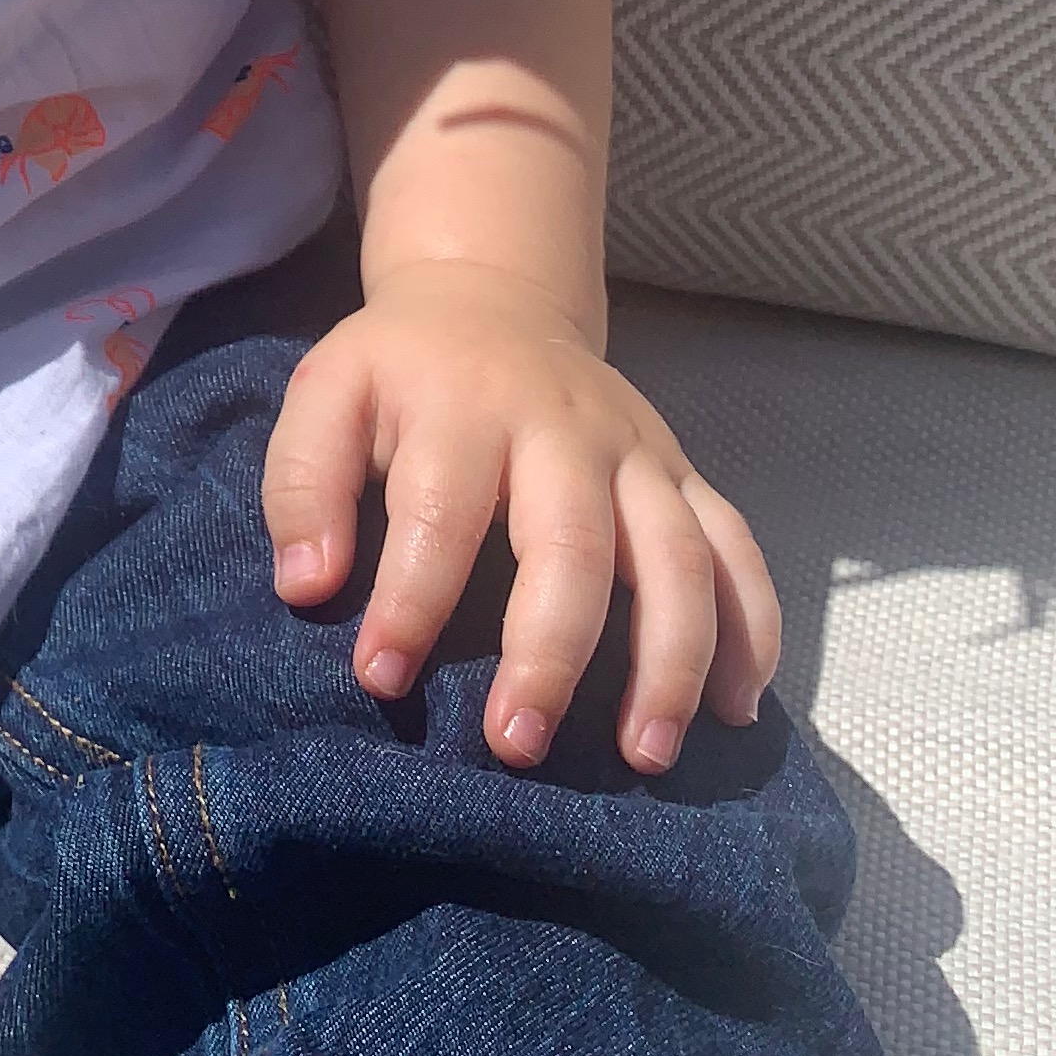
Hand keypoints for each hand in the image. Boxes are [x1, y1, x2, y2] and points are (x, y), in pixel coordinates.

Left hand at [261, 263, 780, 775]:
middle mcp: (566, 429)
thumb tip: (308, 586)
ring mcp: (638, 453)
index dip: (410, 602)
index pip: (441, 512)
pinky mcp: (683, 474)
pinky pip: (739, 550)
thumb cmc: (401, 373)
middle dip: (549, 655)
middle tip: (515, 748)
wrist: (492, 300)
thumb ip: (303, 483)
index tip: (380, 678)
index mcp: (466, 409)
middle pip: (574, 546)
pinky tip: (738, 708)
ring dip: (670, 662)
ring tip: (643, 755)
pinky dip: (753, 629)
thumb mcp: (327, 395)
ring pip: (678, 557)